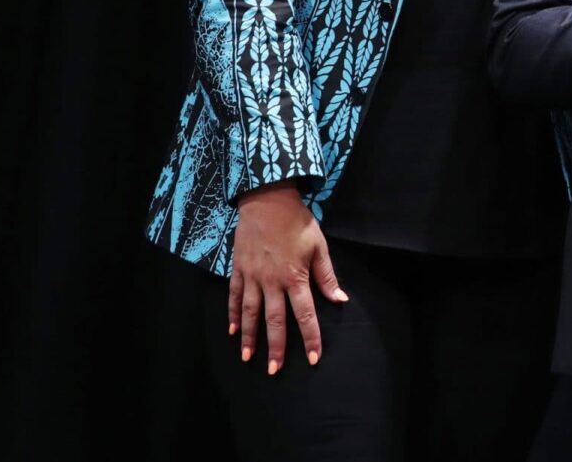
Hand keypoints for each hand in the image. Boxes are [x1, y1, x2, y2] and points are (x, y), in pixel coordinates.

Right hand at [228, 181, 347, 374]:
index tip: (312, 358)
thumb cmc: (297, 222)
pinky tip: (232, 331)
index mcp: (295, 277)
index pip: (305, 314)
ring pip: (249, 313)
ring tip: (249, 358)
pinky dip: (232, 315)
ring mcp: (252, 277)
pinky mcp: (238, 269)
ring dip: (250, 337)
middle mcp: (272, 282)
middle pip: (274, 321)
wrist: (267, 199)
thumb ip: (326, 275)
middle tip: (274, 371)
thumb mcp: (319, 246)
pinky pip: (233, 296)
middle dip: (276, 347)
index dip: (310, 338)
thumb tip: (340, 299)